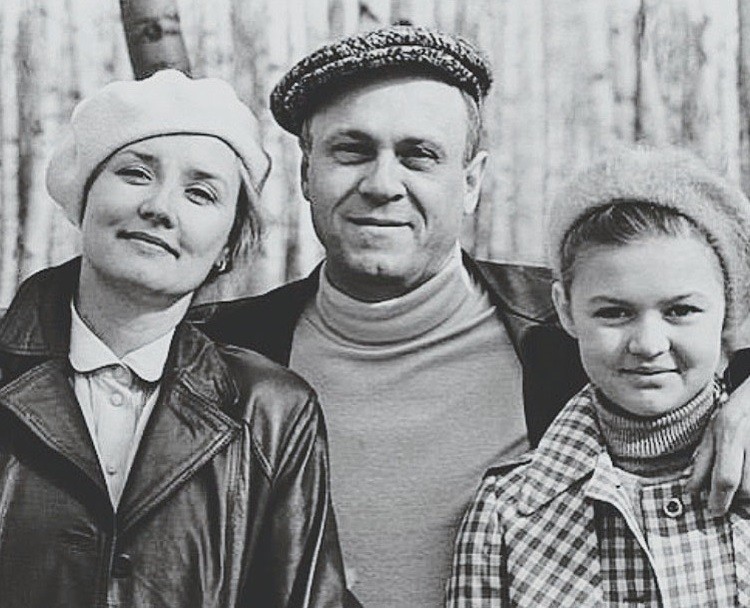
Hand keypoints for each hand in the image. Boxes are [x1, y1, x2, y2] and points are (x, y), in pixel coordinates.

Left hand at [687, 377, 749, 513]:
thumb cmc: (735, 413)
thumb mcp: (712, 430)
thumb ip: (702, 460)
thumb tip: (691, 488)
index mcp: (729, 432)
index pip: (725, 477)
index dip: (719, 499)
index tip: (714, 511)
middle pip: (746, 487)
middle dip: (736, 500)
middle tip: (728, 502)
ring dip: (749, 498)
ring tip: (741, 494)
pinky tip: (748, 485)